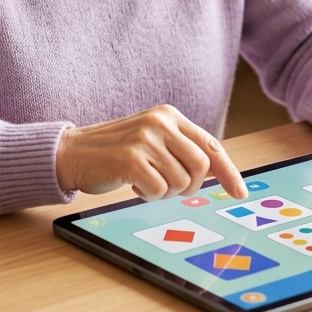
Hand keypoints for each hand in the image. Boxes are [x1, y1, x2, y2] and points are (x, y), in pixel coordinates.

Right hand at [56, 105, 246, 200]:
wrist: (72, 152)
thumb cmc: (116, 152)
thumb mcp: (152, 140)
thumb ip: (180, 149)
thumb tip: (217, 173)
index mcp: (169, 115)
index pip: (210, 145)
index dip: (228, 171)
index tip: (240, 192)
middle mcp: (159, 122)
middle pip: (200, 168)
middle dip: (188, 187)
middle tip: (166, 188)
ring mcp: (144, 139)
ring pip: (180, 182)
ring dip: (164, 193)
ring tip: (144, 183)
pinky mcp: (130, 159)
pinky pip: (158, 190)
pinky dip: (148, 196)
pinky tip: (132, 185)